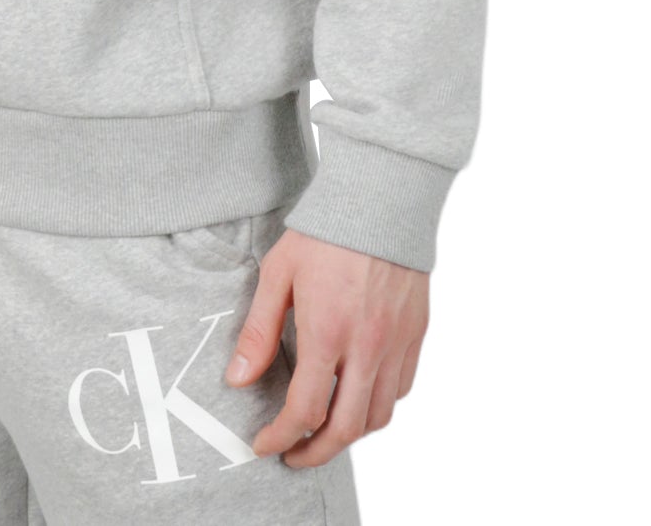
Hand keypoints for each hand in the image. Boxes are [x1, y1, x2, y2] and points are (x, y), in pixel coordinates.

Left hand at [224, 227, 427, 466]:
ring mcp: (396, 343)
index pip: (304, 410)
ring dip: (349, 435)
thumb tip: (237, 378)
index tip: (264, 443)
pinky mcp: (416, 334)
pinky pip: (401, 389)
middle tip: (293, 454)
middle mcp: (367, 346)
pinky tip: (358, 399)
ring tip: (323, 434)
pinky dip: (379, 407)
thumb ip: (259, 331)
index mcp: (327, 332)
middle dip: (315, 453)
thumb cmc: (324, 232)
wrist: (379, 198)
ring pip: (379, 416)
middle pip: (345, 429)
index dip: (281, 437)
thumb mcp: (277, 274)